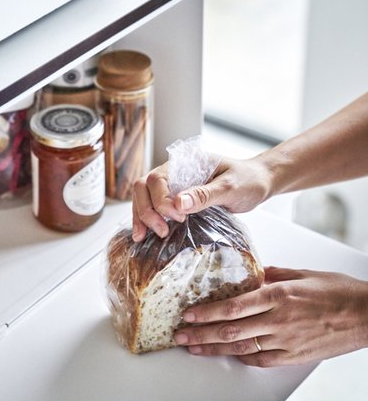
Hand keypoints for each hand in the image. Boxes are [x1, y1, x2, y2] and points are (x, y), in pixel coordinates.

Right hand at [131, 156, 272, 241]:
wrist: (259, 182)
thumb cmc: (248, 180)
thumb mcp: (230, 187)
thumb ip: (205, 194)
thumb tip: (178, 204)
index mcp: (185, 163)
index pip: (158, 179)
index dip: (161, 201)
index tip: (178, 217)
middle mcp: (175, 172)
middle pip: (143, 187)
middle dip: (145, 211)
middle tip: (161, 231)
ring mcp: (174, 186)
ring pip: (144, 197)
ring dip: (141, 216)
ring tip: (143, 237)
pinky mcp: (178, 200)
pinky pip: (154, 207)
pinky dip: (146, 220)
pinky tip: (145, 235)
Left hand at [173, 267, 367, 366]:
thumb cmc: (339, 291)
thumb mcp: (304, 274)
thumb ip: (274, 275)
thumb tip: (253, 275)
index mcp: (279, 295)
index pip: (233, 306)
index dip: (207, 312)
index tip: (189, 314)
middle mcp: (278, 320)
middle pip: (230, 329)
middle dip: (201, 333)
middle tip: (180, 335)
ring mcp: (286, 341)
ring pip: (241, 347)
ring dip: (214, 348)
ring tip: (194, 348)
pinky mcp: (294, 356)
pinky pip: (261, 360)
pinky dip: (242, 357)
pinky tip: (227, 355)